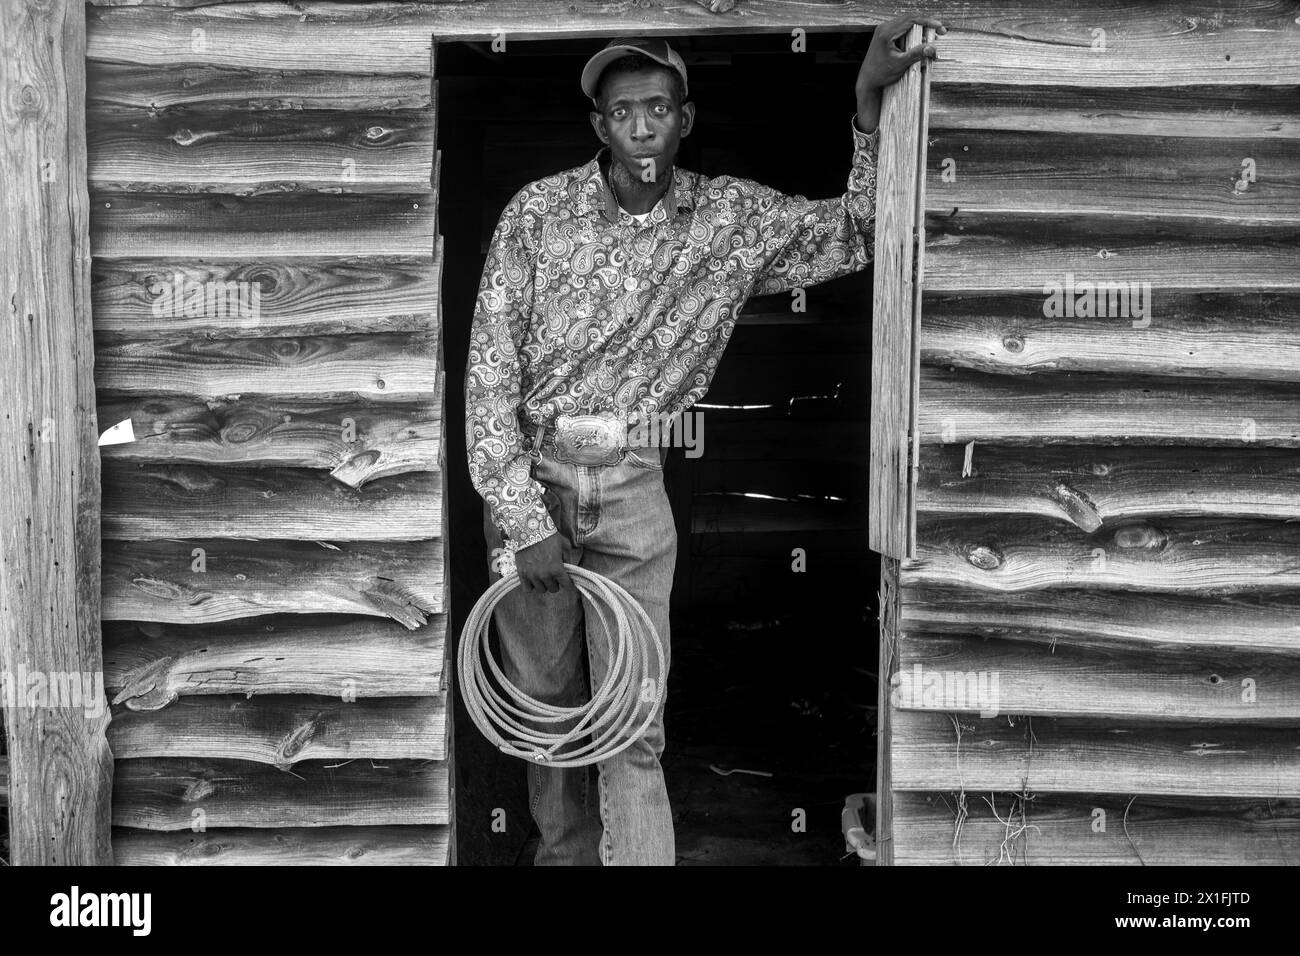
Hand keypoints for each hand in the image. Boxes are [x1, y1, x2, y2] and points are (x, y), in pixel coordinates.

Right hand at [513, 532, 573, 594]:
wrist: (529, 530)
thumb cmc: (548, 536)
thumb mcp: (564, 545)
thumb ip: (568, 558)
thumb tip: (568, 568)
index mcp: (557, 569)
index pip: (566, 585)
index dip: (569, 584)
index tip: (568, 582)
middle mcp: (545, 575)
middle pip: (553, 589)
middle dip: (555, 583)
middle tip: (554, 575)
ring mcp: (532, 576)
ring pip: (541, 590)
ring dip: (544, 584)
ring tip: (543, 576)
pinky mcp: (522, 574)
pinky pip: (527, 589)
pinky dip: (531, 586)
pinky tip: (533, 579)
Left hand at [856, 14, 945, 130]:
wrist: (867, 81)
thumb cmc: (881, 74)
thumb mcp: (900, 64)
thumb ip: (916, 54)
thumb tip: (932, 48)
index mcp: (886, 32)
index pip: (911, 19)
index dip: (927, 21)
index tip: (939, 27)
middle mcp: (884, 28)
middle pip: (910, 19)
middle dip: (926, 24)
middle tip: (940, 32)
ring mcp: (883, 30)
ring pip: (907, 23)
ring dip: (921, 28)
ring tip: (932, 37)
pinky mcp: (885, 35)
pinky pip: (902, 29)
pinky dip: (913, 33)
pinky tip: (922, 40)